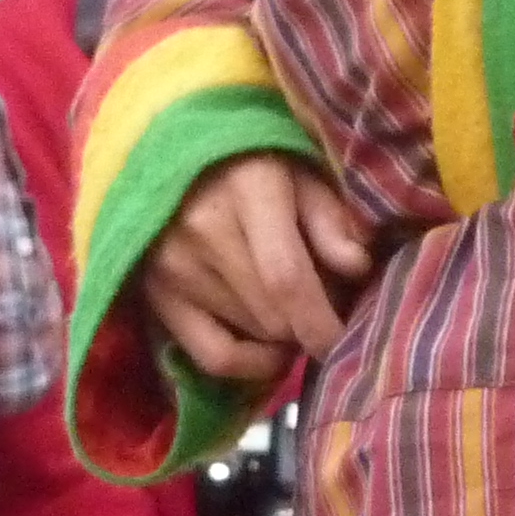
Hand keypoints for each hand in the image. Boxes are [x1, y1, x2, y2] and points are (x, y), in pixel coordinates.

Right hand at [137, 152, 372, 392]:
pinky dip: (252, 363)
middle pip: (274, 316)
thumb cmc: (253, 160)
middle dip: (311, 321)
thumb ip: (329, 218)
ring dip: (285, 334)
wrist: (174, 152)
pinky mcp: (156, 295)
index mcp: (248, 190)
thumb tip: (358, 267)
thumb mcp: (301, 171)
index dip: (321, 321)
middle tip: (327, 301)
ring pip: (253, 336)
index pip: (285, 276)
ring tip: (296, 306)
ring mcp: (173, 269)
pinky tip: (273, 349)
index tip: (348, 341)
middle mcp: (202, 233)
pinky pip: (213, 356)